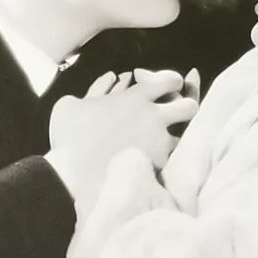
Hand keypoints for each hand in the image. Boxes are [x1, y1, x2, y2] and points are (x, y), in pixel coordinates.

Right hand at [46, 69, 197, 206]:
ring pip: (185, 136)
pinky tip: (158, 161)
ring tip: (165, 142)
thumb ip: (93, 91)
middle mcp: (153, 116)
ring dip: (176, 137)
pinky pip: (173, 160)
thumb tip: (109, 80)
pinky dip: (167, 160)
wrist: (72, 176)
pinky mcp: (159, 167)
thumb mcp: (69, 105)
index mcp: (135, 97)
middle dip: (186, 108)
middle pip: (190, 105)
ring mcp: (158, 142)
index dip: (173, 83)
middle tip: (176, 115)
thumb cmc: (67, 137)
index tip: (170, 88)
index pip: (170, 80)